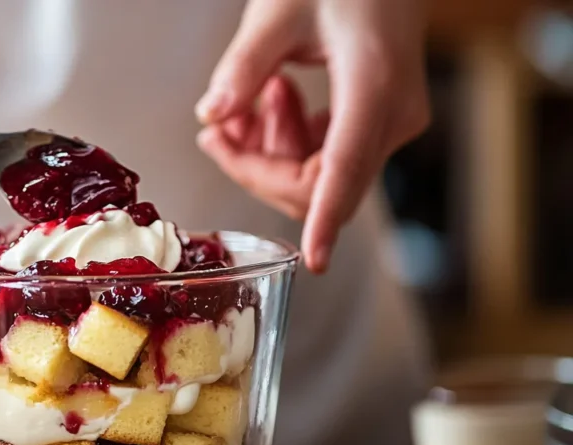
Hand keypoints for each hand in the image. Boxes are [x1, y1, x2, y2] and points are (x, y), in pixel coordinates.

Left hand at [195, 0, 430, 272]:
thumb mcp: (282, 7)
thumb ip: (243, 65)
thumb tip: (211, 116)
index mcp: (374, 88)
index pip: (345, 172)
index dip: (325, 222)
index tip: (314, 261)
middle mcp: (391, 115)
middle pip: (317, 182)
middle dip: (257, 166)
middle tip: (218, 131)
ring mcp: (389, 121)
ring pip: (317, 173)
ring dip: (269, 150)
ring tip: (245, 100)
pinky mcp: (378, 118)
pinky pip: (327, 154)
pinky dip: (289, 137)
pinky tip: (273, 95)